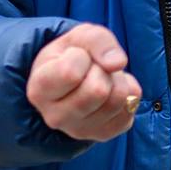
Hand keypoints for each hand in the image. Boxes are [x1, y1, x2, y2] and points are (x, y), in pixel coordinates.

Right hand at [27, 24, 142, 141]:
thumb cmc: (71, 54)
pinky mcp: (104, 133)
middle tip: (92, 68)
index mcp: (39, 91)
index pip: (71, 73)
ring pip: (118, 98)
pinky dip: (128, 90)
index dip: (81, 56)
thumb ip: (96, 40)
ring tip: (102, 77)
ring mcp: (79, 130)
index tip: (75, 56)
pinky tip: (111, 89)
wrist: (73, 78)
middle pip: (98, 90)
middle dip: (102, 69)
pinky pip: (131, 105)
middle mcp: (55, 117)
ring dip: (117, 78)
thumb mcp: (78, 36)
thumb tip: (118, 63)